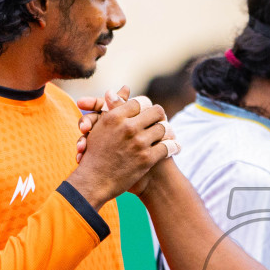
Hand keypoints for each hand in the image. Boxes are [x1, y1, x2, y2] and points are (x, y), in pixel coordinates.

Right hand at [66, 92, 175, 207]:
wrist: (94, 182)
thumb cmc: (95, 154)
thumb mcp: (101, 126)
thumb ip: (114, 106)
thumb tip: (125, 87)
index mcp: (115, 116)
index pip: (140, 102)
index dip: (147, 106)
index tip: (149, 112)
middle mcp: (127, 127)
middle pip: (156, 111)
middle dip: (160, 116)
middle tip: (162, 120)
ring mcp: (138, 143)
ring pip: (163, 128)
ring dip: (168, 132)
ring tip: (170, 134)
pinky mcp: (146, 158)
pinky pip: (168, 147)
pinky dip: (174, 147)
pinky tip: (176, 147)